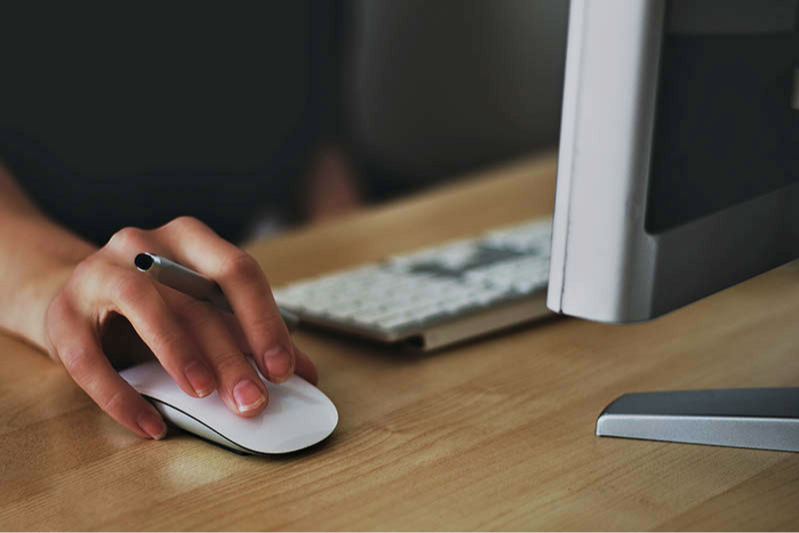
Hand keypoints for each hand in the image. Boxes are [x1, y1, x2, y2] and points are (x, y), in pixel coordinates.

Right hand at [44, 216, 316, 439]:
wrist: (75, 298)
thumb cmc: (154, 306)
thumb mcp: (203, 312)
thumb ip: (249, 337)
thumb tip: (305, 374)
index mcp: (189, 240)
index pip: (237, 271)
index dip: (263, 321)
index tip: (283, 369)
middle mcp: (144, 244)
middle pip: (195, 298)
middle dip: (230, 354)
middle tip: (252, 401)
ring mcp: (98, 273)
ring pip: (143, 305)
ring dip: (179, 352)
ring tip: (204, 394)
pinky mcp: (62, 314)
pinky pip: (89, 358)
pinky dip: (122, 396)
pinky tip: (151, 425)